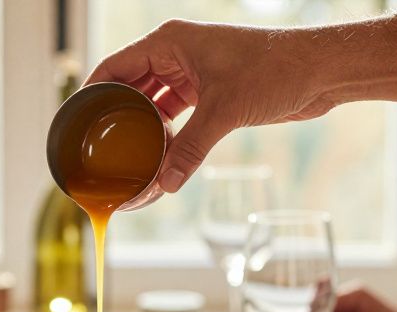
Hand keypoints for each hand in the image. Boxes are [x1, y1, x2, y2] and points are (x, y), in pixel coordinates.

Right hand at [87, 20, 336, 191]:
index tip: (76, 124)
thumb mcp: (225, 111)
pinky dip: (166, 135)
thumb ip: (190, 149)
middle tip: (97, 150)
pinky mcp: (210, 93)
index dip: (92, 94)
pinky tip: (156, 158)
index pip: (114, 67)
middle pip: (130, 88)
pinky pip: (176, 116)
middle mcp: (176, 54)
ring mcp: (193, 74)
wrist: (320, 71)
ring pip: (153, 105)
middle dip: (116, 118)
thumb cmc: (275, 69)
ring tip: (123, 160)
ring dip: (142, 131)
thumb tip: (164, 185)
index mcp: (170, 42)